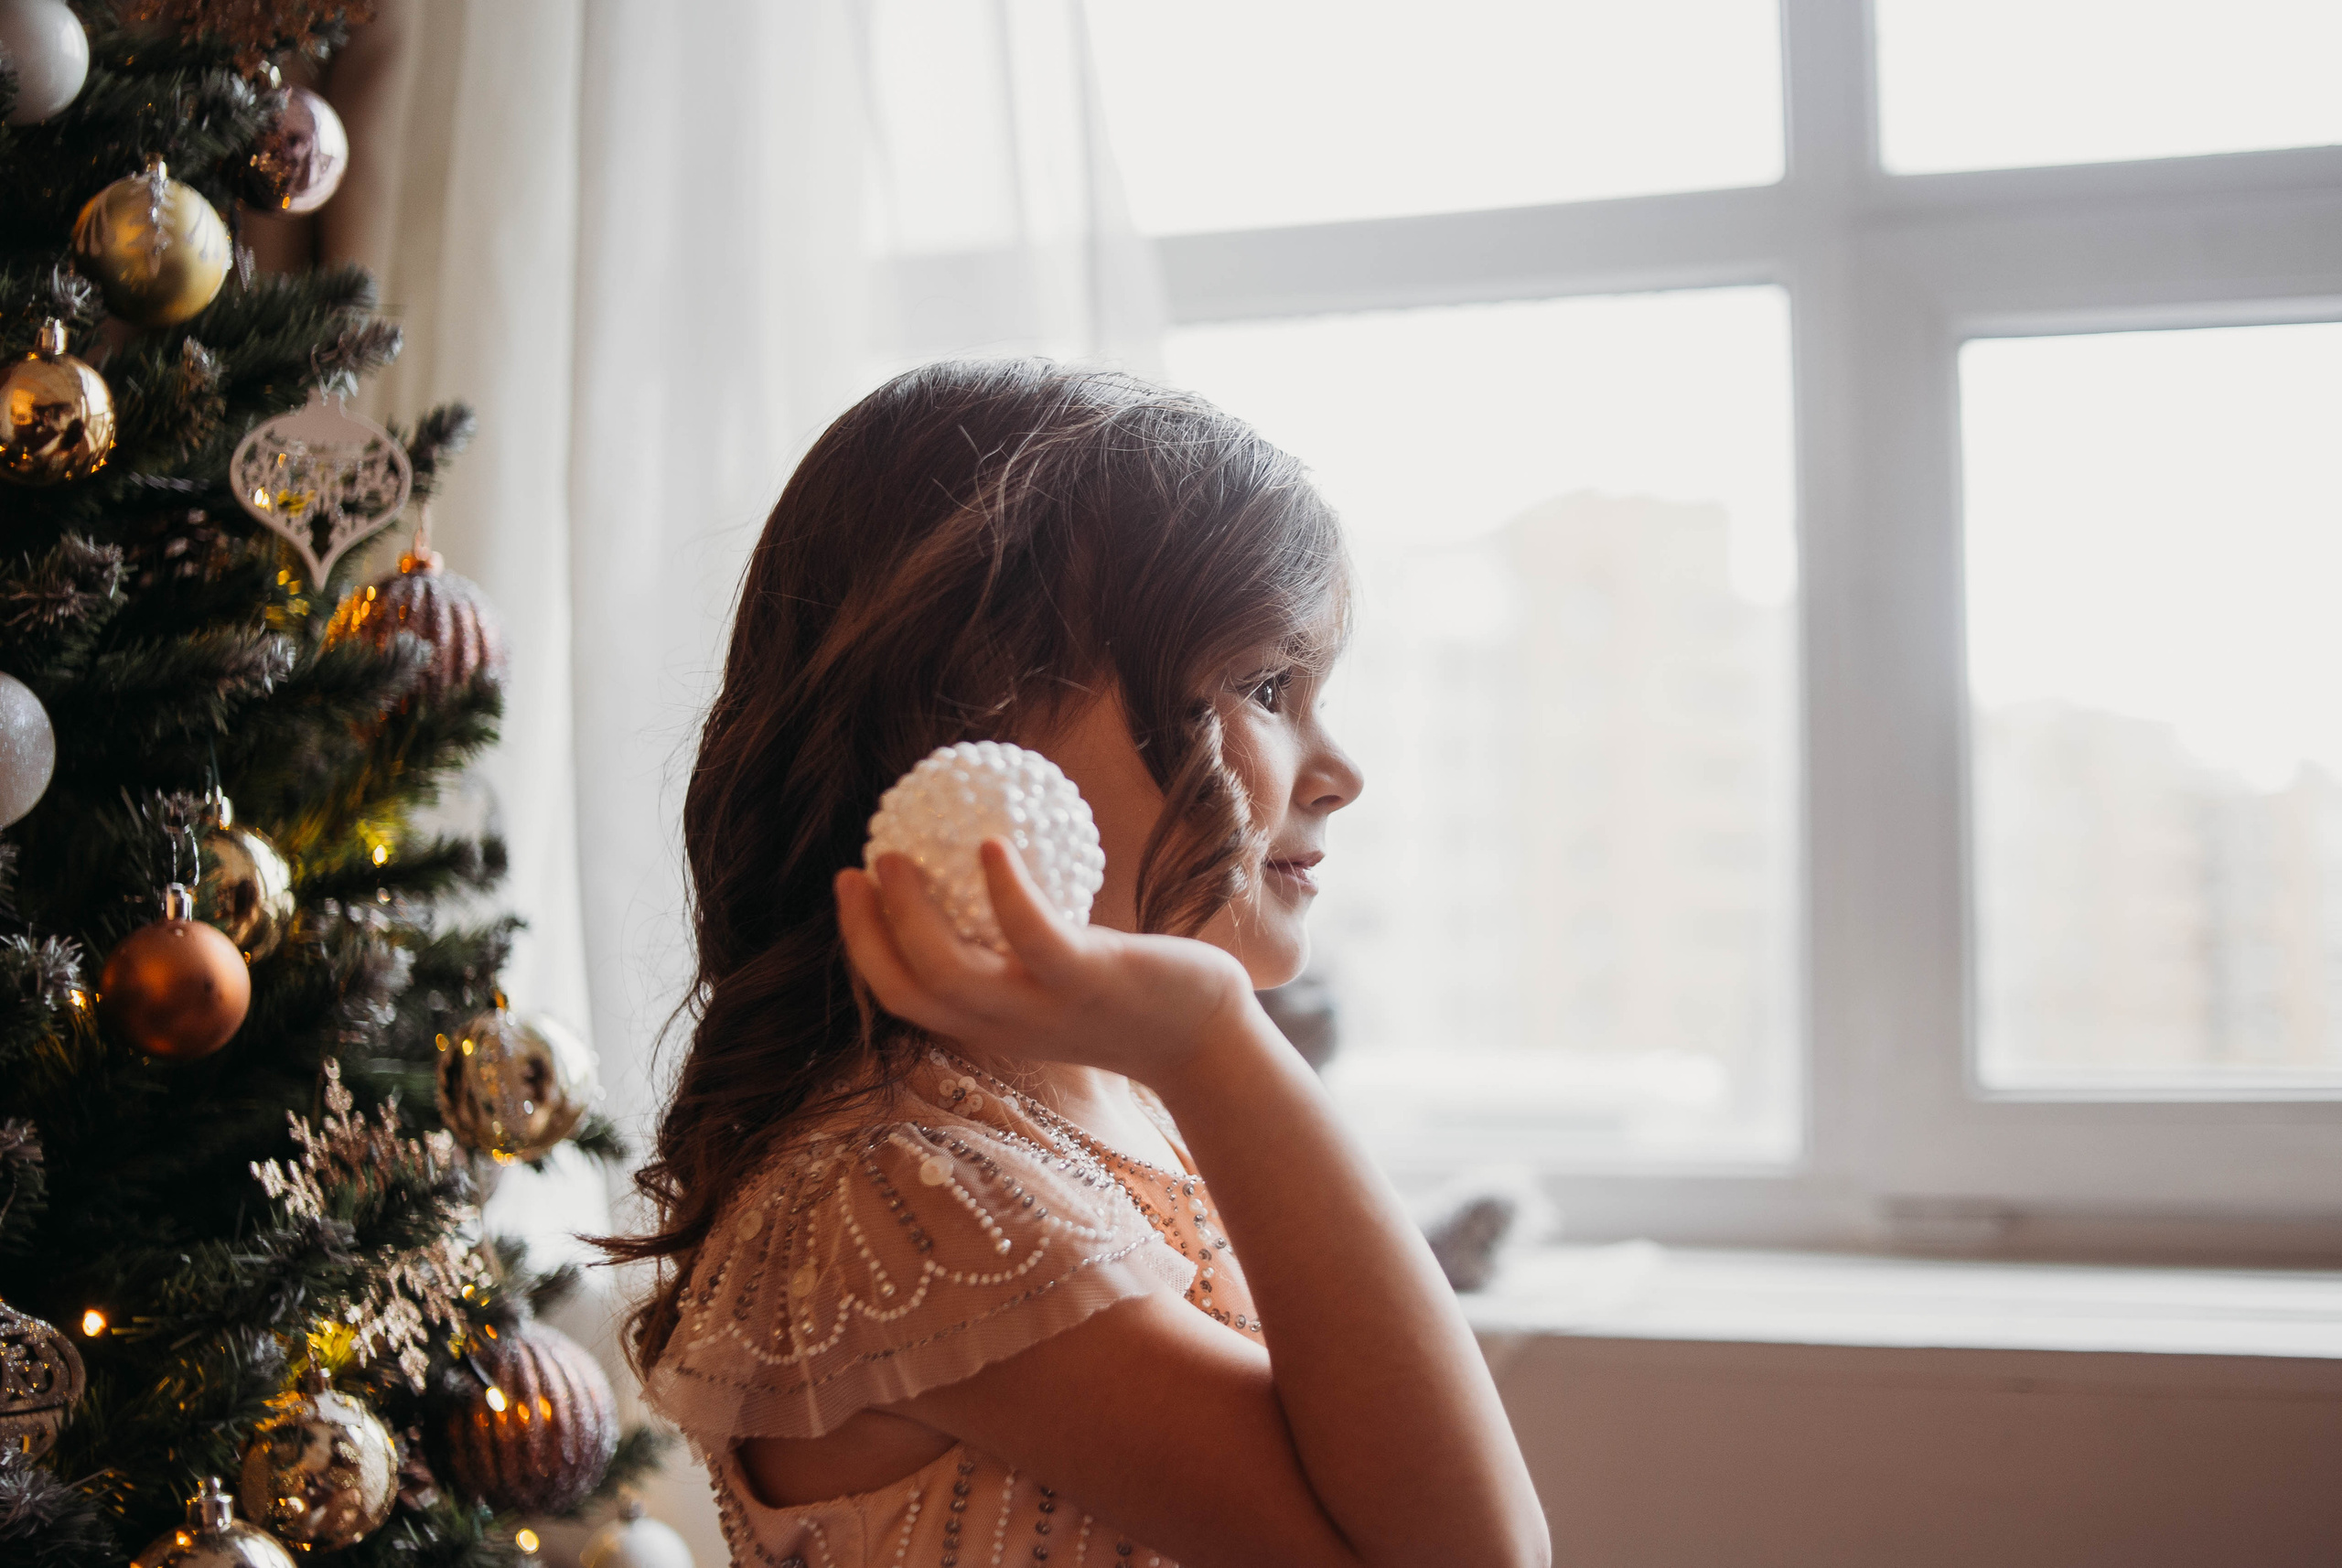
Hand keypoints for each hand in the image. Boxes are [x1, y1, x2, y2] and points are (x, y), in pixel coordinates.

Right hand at [835, 839, 1254, 1083]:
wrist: (1203, 1036)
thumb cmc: (1127, 997)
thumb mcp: (1054, 979)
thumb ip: (1012, 948)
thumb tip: (979, 870)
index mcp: (991, 1024)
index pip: (905, 997)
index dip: (864, 947)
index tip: (851, 889)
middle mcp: (1006, 1026)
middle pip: (909, 991)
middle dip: (864, 934)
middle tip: (854, 869)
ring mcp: (1045, 1007)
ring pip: (950, 974)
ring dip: (909, 916)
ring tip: (893, 856)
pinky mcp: (1090, 980)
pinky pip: (1033, 939)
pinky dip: (1004, 894)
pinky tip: (988, 846)